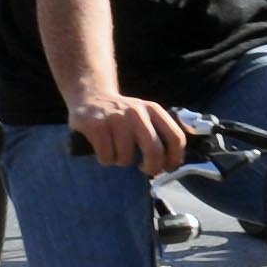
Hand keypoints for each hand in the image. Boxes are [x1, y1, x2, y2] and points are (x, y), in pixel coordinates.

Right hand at [69, 93, 187, 174]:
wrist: (91, 96)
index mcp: (153, 109)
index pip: (176, 138)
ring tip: (117, 151)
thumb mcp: (145, 115)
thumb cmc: (122, 115)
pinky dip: (105, 159)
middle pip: (154, 151)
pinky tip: (104, 149)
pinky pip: (107, 157)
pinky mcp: (96, 126)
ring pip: (126, 158)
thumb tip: (173, 163)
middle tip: (146, 170)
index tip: (168, 167)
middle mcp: (136, 113)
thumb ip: (161, 131)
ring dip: (121, 161)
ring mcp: (115, 119)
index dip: (174, 158)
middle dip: (151, 167)